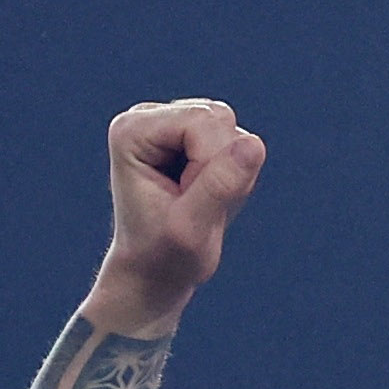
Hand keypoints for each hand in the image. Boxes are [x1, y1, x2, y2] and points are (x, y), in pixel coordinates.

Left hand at [86, 98, 264, 334]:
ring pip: (233, 130)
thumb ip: (221, 185)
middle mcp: (147, 116)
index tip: (187, 202)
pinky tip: (207, 196)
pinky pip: (239, 143)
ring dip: (230, 173)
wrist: (153, 272)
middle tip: (195, 205)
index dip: (211, 167)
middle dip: (221, 167)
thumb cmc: (164, 256)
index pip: (203, 123)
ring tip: (201, 202)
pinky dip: (234, 175)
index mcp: (133, 130)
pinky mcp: (192, 133)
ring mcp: (170, 121)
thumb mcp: (191, 228)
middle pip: (219, 119)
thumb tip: (254, 144)